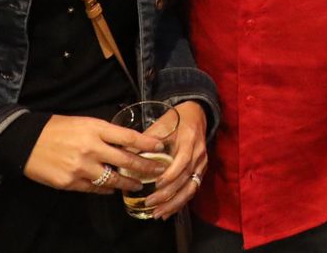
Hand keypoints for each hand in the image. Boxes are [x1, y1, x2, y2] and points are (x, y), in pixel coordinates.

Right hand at [22, 114, 173, 193]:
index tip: (161, 147)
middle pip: (126, 160)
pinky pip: (95, 188)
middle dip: (146, 167)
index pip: (128, 137)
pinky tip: (112, 188)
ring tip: (138, 184)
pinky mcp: (70, 183)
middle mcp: (91, 148)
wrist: (27, 142)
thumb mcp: (83, 123)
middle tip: (158, 171)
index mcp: (95, 129)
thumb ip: (104, 133)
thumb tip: (126, 142)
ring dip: (128, 183)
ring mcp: (81, 167)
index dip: (147, 143)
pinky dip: (106, 188)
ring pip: (113, 179)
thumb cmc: (57, 128)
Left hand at [126, 100, 209, 219]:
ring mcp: (202, 163)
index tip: (156, 184)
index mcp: (189, 140)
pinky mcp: (201, 170)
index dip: (171, 174)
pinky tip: (167, 211)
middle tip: (150, 203)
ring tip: (158, 213)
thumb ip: (146, 141)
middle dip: (168, 194)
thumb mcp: (161, 124)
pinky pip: (192, 189)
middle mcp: (198, 153)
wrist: (196, 114)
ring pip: (191, 188)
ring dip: (174, 203)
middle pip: (186, 178)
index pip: (183, 161)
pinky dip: (180, 202)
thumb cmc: (176, 119)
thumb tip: (124, 154)